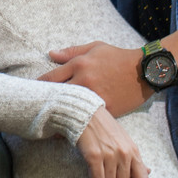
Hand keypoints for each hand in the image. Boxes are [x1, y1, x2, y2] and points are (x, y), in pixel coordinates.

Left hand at [36, 41, 151, 117]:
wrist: (146, 70)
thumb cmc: (118, 57)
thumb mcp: (95, 47)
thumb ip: (72, 52)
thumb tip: (51, 54)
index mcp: (79, 64)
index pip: (50, 78)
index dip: (38, 86)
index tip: (31, 92)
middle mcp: (84, 81)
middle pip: (57, 95)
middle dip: (45, 102)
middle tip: (32, 110)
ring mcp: (96, 96)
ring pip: (71, 109)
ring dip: (59, 116)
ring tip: (46, 123)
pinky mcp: (108, 109)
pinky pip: (89, 118)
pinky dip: (79, 124)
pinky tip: (69, 130)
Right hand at [76, 107, 149, 177]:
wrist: (87, 114)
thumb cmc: (106, 128)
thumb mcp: (125, 141)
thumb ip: (135, 157)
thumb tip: (148, 172)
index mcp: (133, 150)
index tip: (124, 177)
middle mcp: (123, 154)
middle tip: (108, 172)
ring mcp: (109, 156)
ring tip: (99, 166)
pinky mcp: (94, 157)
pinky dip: (93, 175)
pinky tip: (91, 165)